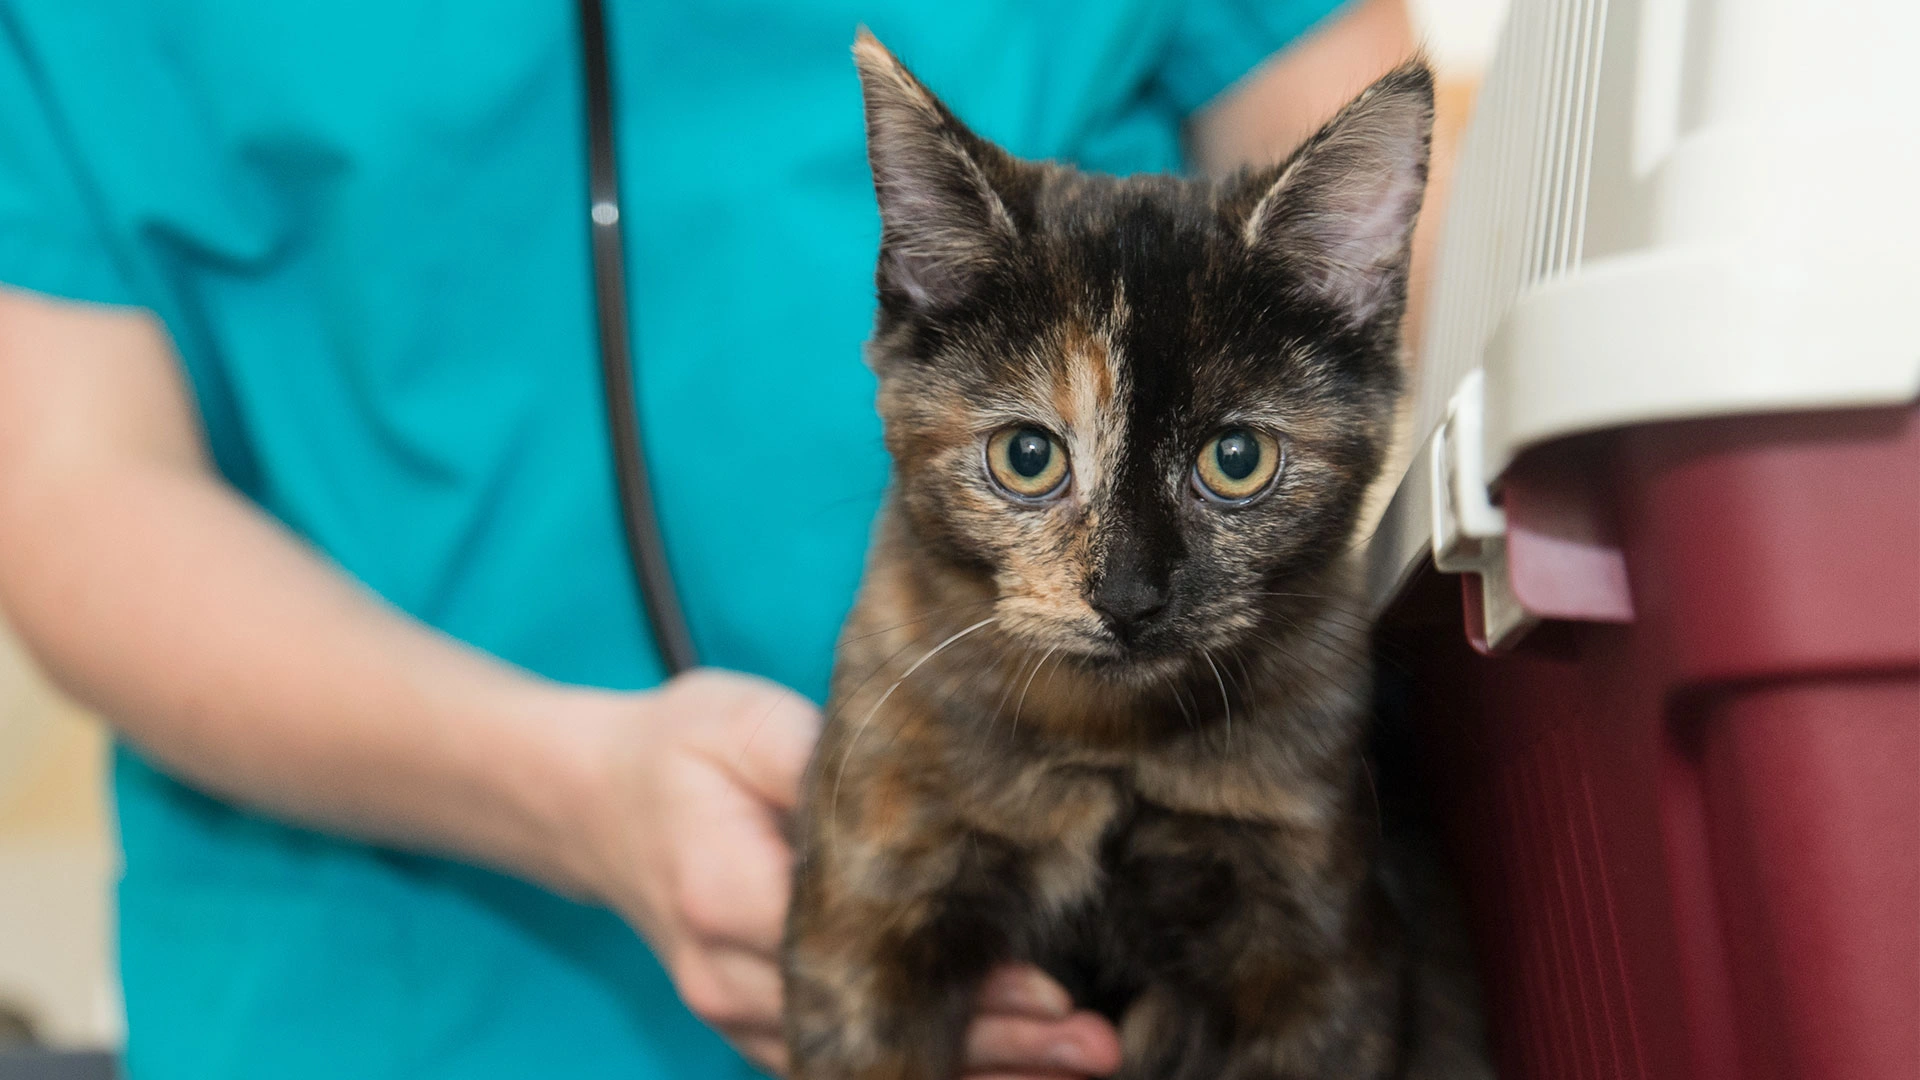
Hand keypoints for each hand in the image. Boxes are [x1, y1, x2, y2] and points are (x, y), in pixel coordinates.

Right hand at [571, 668, 1121, 1075]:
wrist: (591, 799)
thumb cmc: (679, 748)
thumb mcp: (744, 721)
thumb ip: (823, 762)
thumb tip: (934, 781)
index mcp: (721, 890)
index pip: (854, 957)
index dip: (956, 983)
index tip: (1048, 990)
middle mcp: (721, 973)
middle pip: (867, 1028)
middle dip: (990, 1047)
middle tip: (1096, 1044)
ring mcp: (729, 1011)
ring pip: (858, 1062)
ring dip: (973, 1071)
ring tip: (1083, 1064)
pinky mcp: (748, 1023)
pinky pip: (841, 1061)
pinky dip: (927, 1069)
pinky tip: (1013, 1071)